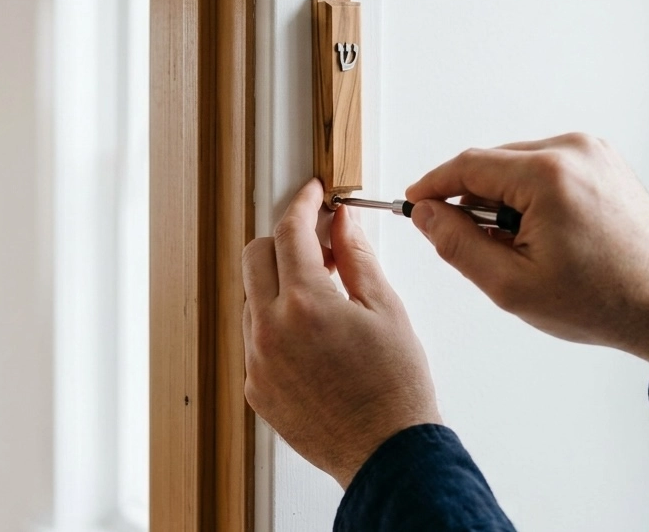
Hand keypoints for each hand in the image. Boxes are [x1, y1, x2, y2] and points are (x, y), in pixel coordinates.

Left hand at [241, 179, 440, 487]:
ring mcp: (256, 361)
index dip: (302, 204)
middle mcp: (269, 331)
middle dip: (284, 241)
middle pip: (255, 256)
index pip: (289, 232)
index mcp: (305, 305)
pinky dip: (278, 325)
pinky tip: (314, 338)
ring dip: (280, 286)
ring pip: (253, 298)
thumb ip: (356, 257)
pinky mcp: (255, 387)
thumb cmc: (395, 388)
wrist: (387, 454)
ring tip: (326, 300)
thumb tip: (341, 221)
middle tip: (321, 247)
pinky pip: (255, 338)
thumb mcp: (385, 309)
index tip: (311, 195)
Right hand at [405, 132, 648, 367]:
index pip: (467, 166)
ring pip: (516, 165)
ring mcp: (591, 152)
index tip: (413, 204)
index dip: (433, 185)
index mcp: (547, 176)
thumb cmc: (599, 301)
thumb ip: (457, 244)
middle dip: (472, 200)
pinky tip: (541, 233)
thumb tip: (425, 214)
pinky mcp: (601, 160)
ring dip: (502, 199)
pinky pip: (544, 168)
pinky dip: (529, 195)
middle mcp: (571, 151)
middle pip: (491, 163)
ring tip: (519, 246)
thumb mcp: (510, 285)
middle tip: (472, 245)